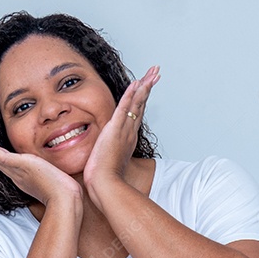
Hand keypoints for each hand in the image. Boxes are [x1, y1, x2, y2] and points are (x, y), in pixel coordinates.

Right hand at [0, 124, 81, 206]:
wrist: (64, 199)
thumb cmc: (64, 193)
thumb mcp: (56, 180)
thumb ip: (54, 175)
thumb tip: (62, 176)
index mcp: (24, 178)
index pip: (8, 163)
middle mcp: (17, 175)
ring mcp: (17, 171)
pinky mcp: (20, 165)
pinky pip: (1, 156)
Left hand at [83, 66, 160, 189]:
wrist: (105, 185)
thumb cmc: (104, 180)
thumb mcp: (106, 164)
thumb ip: (107, 158)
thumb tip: (101, 162)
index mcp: (126, 140)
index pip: (136, 115)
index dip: (142, 100)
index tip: (147, 88)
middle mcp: (129, 133)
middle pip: (141, 105)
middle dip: (148, 87)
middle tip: (156, 73)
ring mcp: (124, 130)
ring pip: (137, 103)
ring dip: (144, 85)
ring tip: (153, 72)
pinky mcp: (115, 129)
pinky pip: (125, 108)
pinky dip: (131, 95)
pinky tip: (136, 83)